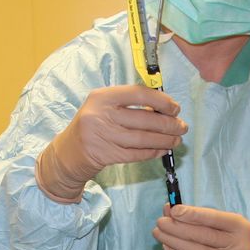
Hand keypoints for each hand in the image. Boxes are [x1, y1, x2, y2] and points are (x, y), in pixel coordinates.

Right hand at [36, 85, 185, 202]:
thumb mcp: (103, 106)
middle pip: (144, 119)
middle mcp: (101, 114)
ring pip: (142, 139)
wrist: (68, 153)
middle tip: (181, 127)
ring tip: (176, 140)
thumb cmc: (92, 125)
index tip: (175, 108)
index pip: (138, 94)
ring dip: (164, 140)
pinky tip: (162, 150)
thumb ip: (128, 103)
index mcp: (102, 97)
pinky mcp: (106, 155)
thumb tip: (163, 107)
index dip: (161, 101)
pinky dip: (152, 152)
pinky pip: (136, 154)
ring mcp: (103, 136)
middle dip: (168, 124)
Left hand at [153, 204, 249, 249]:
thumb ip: (193, 213)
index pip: (215, 218)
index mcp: (239, 226)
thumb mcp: (214, 221)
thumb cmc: (220, 234)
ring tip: (159, 233)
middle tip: (161, 222)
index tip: (174, 210)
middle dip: (179, 228)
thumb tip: (169, 209)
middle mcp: (238, 246)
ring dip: (174, 242)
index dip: (193, 214)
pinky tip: (167, 246)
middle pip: (204, 236)